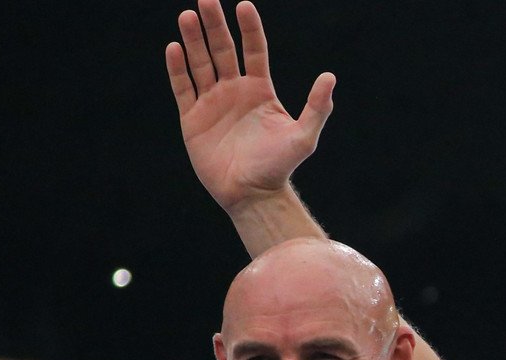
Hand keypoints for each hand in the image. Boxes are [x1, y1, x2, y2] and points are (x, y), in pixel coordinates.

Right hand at [166, 0, 333, 213]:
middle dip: (214, 24)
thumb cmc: (279, 167)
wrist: (253, 194)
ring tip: (188, 16)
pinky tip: (174, 48)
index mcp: (260, 90)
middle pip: (222, 49)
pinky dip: (178, 68)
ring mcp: (212, 103)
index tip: (244, 5)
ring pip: (200, 63)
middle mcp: (234, 91)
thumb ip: (317, 108)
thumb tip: (330, 77)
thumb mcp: (304, 137)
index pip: (254, 50)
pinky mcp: (192, 118)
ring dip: (193, 40)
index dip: (249, 29)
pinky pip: (183, 87)